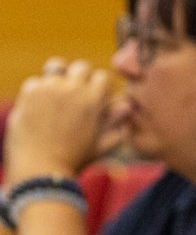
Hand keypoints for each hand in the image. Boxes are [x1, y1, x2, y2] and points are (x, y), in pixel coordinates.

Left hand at [4, 58, 121, 184]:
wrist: (41, 168)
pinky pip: (36, 81)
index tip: (95, 98)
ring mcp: (50, 88)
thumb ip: (118, 124)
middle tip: (75, 94)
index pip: (102, 76)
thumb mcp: (103, 144)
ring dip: (59, 77)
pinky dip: (38, 90)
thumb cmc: (75, 160)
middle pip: (81, 66)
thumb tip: (127, 105)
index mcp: (94, 99)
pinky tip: (39, 107)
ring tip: (57, 93)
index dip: (100, 87)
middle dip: (81, 78)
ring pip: (57, 66)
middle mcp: (73, 88)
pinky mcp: (29, 93)